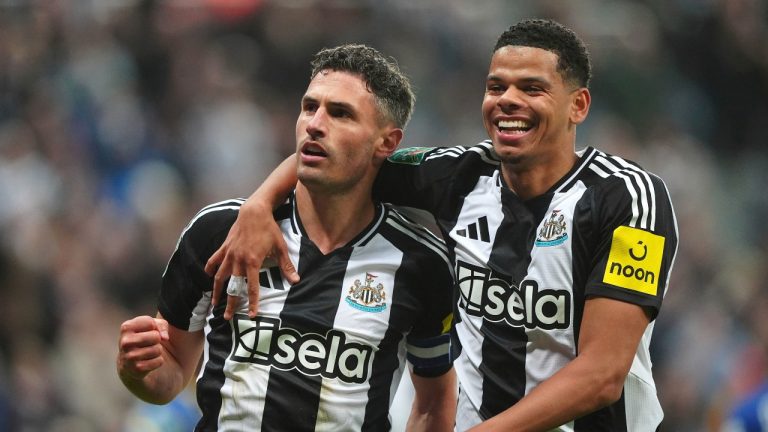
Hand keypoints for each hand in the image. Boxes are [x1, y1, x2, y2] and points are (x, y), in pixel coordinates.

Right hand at [117, 316, 169, 380]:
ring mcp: (130, 356)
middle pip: (156, 336)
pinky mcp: (137, 369)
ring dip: (157, 351)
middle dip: (157, 340)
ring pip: (158, 349)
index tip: (148, 331)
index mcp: (126, 327)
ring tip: (148, 352)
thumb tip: (165, 337)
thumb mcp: (151, 326)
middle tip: (149, 343)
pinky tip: (148, 361)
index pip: (151, 323)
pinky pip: (159, 361)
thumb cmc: (143, 339)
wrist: (130, 364)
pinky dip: (158, 361)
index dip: (155, 327)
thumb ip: (161, 325)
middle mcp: (125, 342)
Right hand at [205, 199, 299, 319]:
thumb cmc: (269, 229)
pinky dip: (210, 269)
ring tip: (214, 303)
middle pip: (233, 287)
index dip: (253, 303)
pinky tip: (208, 276)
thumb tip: (296, 280)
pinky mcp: (224, 247)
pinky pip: (214, 260)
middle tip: (227, 317)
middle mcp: (238, 260)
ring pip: (219, 276)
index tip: (252, 315)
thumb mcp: (280, 247)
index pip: (252, 288)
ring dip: (216, 291)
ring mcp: (229, 254)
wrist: (254, 211)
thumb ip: (286, 265)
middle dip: (230, 303)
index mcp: (253, 262)